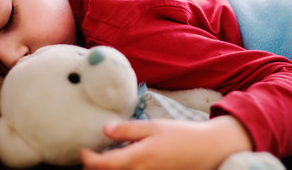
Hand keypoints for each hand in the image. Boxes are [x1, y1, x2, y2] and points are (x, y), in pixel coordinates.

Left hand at [79, 115, 252, 169]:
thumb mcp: (154, 126)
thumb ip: (128, 130)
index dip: (89, 160)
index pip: (105, 165)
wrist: (208, 149)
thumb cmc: (181, 134)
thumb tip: (105, 130)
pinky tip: (124, 166)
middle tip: (89, 159)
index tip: (82, 152)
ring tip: (103, 163)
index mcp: (140, 156)